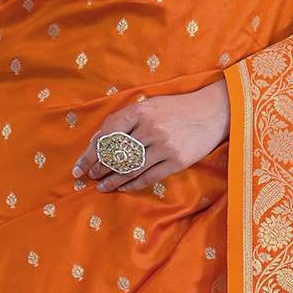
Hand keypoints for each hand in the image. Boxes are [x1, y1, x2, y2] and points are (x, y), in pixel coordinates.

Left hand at [73, 83, 231, 192]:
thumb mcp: (148, 105)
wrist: (213, 112)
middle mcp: (151, 128)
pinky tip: (123, 187)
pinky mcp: (177, 161)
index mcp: (140, 111)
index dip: (90, 154)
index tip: (79, 166)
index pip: (107, 136)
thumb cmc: (175, 108)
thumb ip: (123, 121)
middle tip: (90, 177)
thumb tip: (96, 142)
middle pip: (116, 154)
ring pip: (131, 168)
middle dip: (99, 168)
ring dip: (113, 180)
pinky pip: (149, 177)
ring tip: (102, 186)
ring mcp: (165, 146)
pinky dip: (133, 184)